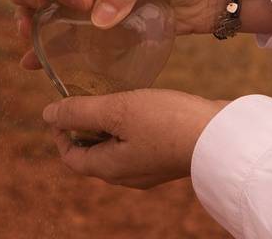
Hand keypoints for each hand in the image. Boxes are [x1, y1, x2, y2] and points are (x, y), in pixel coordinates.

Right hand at [15, 0, 271, 68]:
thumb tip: (97, 20)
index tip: (24, 5)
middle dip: (34, 14)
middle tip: (24, 36)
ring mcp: (109, 6)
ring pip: (68, 21)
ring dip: (46, 37)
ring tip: (30, 58)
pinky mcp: (121, 29)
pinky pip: (89, 41)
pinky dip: (70, 52)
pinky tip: (53, 68)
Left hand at [43, 89, 228, 188]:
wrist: (222, 136)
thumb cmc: (168, 122)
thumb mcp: (118, 110)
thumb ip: (80, 111)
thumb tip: (48, 114)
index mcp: (109, 168)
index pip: (71, 157)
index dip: (61, 133)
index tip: (63, 106)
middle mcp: (127, 175)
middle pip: (93, 154)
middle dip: (85, 126)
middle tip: (89, 95)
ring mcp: (150, 168)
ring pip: (117, 148)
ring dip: (109, 124)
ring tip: (115, 95)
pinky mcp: (168, 157)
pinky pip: (139, 144)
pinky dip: (131, 126)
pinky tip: (142, 104)